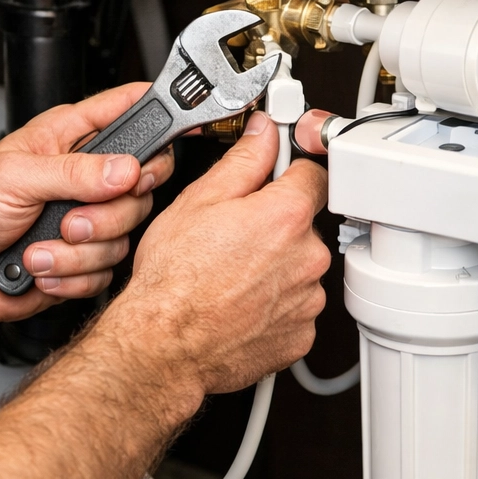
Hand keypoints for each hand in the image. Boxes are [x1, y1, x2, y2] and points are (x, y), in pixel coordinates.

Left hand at [0, 83, 174, 329]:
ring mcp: (89, 217)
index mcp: (67, 137)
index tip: (185, 124)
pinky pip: (107, 270)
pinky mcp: (86, 258)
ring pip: (126, 233)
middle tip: (69, 220)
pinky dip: (70, 275)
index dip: (158, 109)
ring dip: (76, 251)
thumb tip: (124, 169)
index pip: (126, 109)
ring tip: (37, 248)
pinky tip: (41, 267)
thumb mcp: (13, 177)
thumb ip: (73, 171)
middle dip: (107, 212)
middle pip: (142, 183)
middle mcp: (85, 175)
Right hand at [118, 110, 329, 397]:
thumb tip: (263, 133)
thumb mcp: (200, 198)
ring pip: (299, 267)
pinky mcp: (300, 335)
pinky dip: (273, 303)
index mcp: (286, 215)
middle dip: (274, 223)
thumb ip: (244, 159)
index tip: (272, 175)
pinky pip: (295, 307)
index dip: (288, 170)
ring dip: (275, 265)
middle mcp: (308, 257)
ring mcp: (307, 300)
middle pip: (303, 224)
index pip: (312, 173)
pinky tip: (238, 300)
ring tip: (230, 272)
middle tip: (232, 232)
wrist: (164, 344)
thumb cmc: (174, 277)